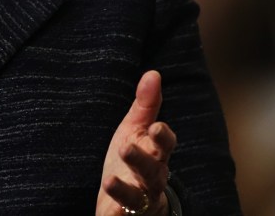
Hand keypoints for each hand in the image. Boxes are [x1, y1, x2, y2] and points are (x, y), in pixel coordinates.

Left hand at [96, 71, 175, 215]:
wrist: (132, 201)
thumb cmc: (135, 158)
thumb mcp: (136, 129)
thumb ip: (146, 104)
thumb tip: (153, 73)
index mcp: (155, 153)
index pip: (166, 144)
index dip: (162, 137)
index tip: (156, 127)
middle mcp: (152, 177)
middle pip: (151, 170)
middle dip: (141, 160)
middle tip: (126, 148)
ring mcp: (140, 198)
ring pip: (137, 196)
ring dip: (124, 190)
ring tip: (109, 181)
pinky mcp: (125, 214)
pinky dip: (116, 215)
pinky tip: (108, 213)